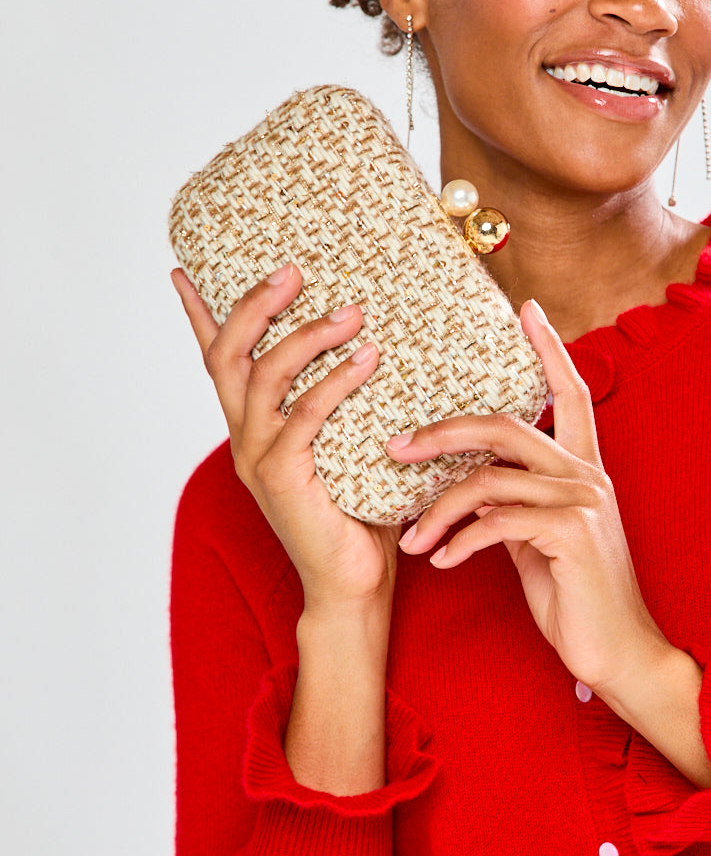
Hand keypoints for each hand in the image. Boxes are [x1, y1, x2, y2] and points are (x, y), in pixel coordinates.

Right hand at [170, 263, 403, 613]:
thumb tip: (383, 346)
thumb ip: (348, 402)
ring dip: (307, 336)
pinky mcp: (282, 477)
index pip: (216, 359)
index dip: (198, 315)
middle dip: (255, 306)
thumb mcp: (350, 443)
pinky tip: (366, 359)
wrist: (353, 583)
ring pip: (265, 377)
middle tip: (293, 272)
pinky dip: (336, 381)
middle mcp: (245, 436)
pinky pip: (305, 415)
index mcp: (252, 426)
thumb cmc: (361, 511)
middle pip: (229, 355)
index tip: (183, 272)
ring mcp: (258, 456)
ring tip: (351, 312)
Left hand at [387, 298, 670, 695]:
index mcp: (582, 467)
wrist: (619, 653)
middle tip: (394, 447)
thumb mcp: (539, 538)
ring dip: (436, 510)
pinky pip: (495, 521)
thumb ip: (514, 501)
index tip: (526, 309)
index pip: (569, 391)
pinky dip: (459, 541)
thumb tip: (467, 486)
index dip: (548, 347)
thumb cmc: (575, 595)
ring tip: (409, 539)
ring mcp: (581, 501)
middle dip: (441, 432)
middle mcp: (585, 474)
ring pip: (487, 479)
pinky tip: (441, 562)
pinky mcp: (570, 533)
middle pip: (503, 426)